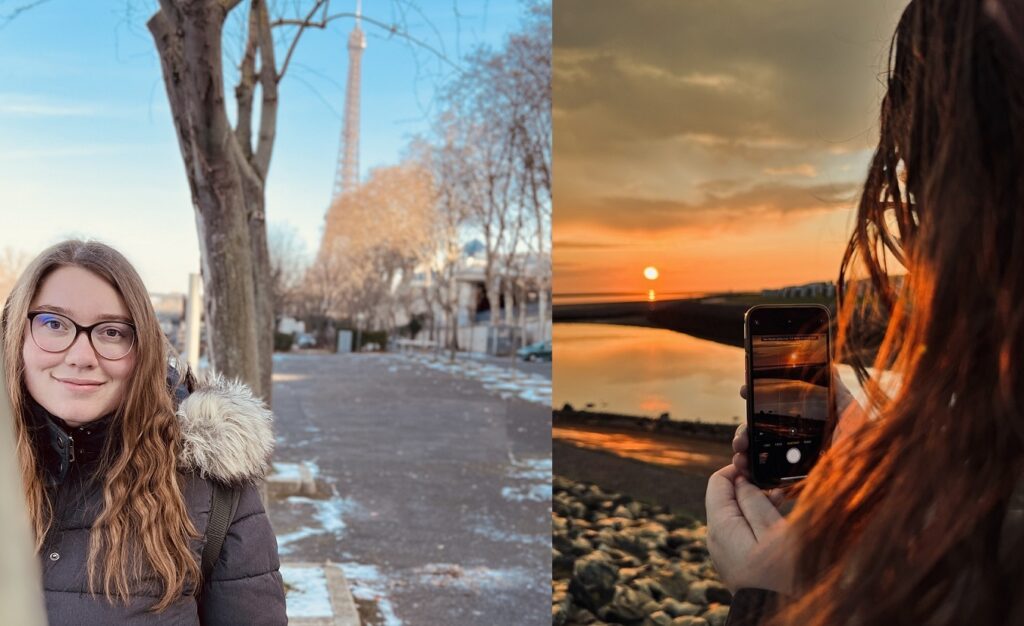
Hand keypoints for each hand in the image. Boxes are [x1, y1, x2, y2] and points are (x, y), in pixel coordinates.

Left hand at [705, 464, 794, 593]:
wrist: (781, 614)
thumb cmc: (783, 574)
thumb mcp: (773, 530)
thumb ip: (755, 501)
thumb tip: (742, 481)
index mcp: (721, 525)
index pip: (718, 481)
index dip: (739, 469)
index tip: (762, 467)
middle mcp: (716, 536)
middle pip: (726, 497)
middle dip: (751, 487)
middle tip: (778, 487)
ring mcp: (724, 550)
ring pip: (736, 514)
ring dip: (756, 504)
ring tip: (783, 502)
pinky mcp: (734, 560)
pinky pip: (740, 531)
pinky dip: (756, 521)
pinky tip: (776, 520)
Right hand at [734, 367, 865, 478]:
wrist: (877, 474)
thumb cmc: (868, 442)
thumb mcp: (851, 411)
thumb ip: (835, 390)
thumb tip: (828, 362)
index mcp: (808, 426)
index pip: (775, 413)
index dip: (757, 401)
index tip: (744, 390)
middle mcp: (797, 446)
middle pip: (761, 434)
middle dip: (745, 430)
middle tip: (742, 432)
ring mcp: (793, 467)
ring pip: (758, 455)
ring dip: (743, 450)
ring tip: (740, 450)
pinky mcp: (793, 486)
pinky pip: (765, 481)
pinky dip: (750, 474)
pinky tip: (745, 469)